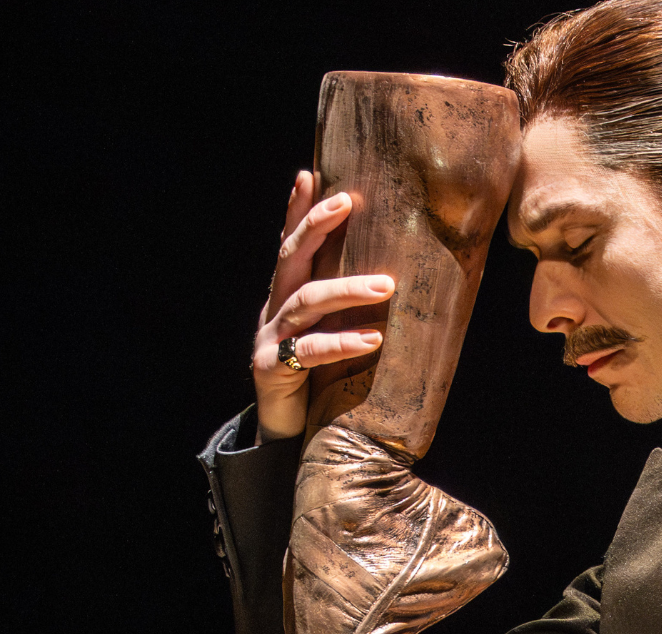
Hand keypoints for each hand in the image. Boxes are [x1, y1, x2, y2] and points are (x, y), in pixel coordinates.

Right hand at [251, 170, 395, 442]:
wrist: (287, 432)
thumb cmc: (318, 376)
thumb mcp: (330, 332)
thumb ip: (345, 303)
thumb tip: (394, 270)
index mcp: (286, 294)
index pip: (291, 244)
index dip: (297, 209)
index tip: (312, 175)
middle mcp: (273, 308)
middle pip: (291, 257)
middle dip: (317, 226)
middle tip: (349, 203)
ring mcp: (268, 337)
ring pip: (306, 301)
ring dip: (347, 289)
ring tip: (386, 285)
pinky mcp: (270, 369)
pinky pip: (309, 352)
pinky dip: (342, 343)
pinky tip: (372, 338)